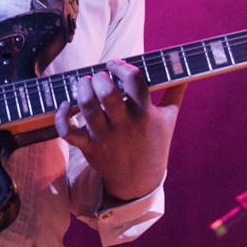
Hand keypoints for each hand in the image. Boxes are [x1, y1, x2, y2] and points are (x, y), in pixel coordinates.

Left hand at [54, 59, 184, 202]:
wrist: (139, 182)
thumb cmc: (154, 143)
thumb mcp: (169, 118)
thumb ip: (175, 91)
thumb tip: (185, 69)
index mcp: (144, 115)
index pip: (134, 81)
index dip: (122, 66)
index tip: (115, 64)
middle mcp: (123, 125)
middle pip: (107, 93)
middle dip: (100, 78)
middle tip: (99, 77)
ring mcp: (105, 137)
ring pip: (87, 108)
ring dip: (82, 89)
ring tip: (84, 83)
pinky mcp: (89, 147)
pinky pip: (68, 131)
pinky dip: (61, 116)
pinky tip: (66, 104)